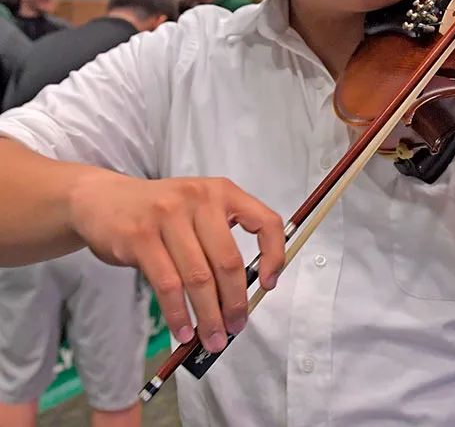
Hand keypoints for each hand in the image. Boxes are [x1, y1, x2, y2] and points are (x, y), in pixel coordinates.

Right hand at [67, 171, 284, 352]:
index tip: (268, 285)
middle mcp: (199, 198)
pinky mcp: (140, 237)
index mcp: (222, 192)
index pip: (265, 221)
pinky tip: (183, 331)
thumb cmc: (159, 211)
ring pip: (198, 277)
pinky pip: (167, 285)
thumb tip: (240, 293)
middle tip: (236, 327)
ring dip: (208, 316)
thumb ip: (221, 239)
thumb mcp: (197, 209)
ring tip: (213, 339)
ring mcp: (168, 215)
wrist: (104, 199)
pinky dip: (178, 314)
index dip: (274, 256)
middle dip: (235, 302)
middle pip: (228, 261)